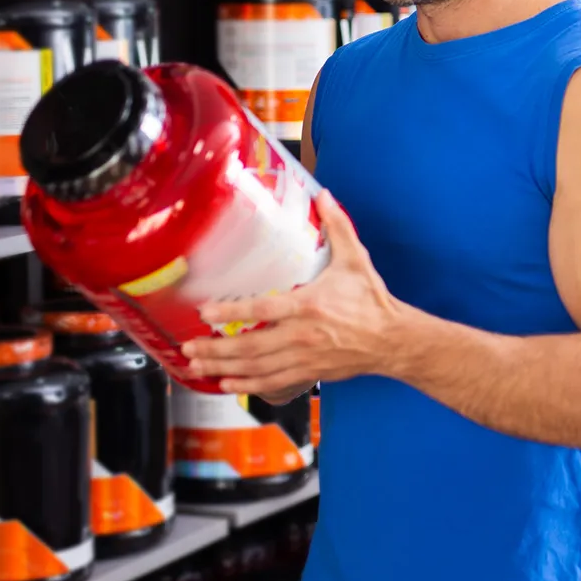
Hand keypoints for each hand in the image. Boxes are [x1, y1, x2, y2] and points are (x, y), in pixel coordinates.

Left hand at [182, 191, 410, 396]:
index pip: (262, 309)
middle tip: (188, 346)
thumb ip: (338, 227)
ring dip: (223, 367)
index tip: (205, 312)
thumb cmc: (372, 300)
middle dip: (215, 348)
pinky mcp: (308, 372)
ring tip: (196, 364)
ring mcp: (303, 357)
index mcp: (309, 305)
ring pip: (255, 367)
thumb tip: (325, 196)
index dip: (231, 311)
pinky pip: (271, 382)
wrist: (392, 339)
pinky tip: (226, 382)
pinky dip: (246, 384)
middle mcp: (302, 335)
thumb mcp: (356, 259)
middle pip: (250, 346)